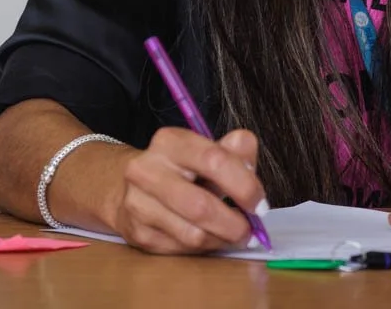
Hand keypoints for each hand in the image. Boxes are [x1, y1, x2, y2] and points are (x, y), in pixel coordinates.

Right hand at [111, 127, 268, 254]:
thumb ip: (235, 151)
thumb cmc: (181, 169)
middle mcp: (146, 169)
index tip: (259, 204)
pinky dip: (203, 247)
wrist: (130, 186)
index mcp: (169, 141)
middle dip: (234, 224)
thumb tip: (249, 162)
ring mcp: (138, 203)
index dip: (244, 185)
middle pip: (200, 206)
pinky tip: (209, 237)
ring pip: (192, 234)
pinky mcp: (137, 232)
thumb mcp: (208, 151)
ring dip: (221, 239)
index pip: (214, 160)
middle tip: (251, 230)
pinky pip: (181, 249)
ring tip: (233, 235)